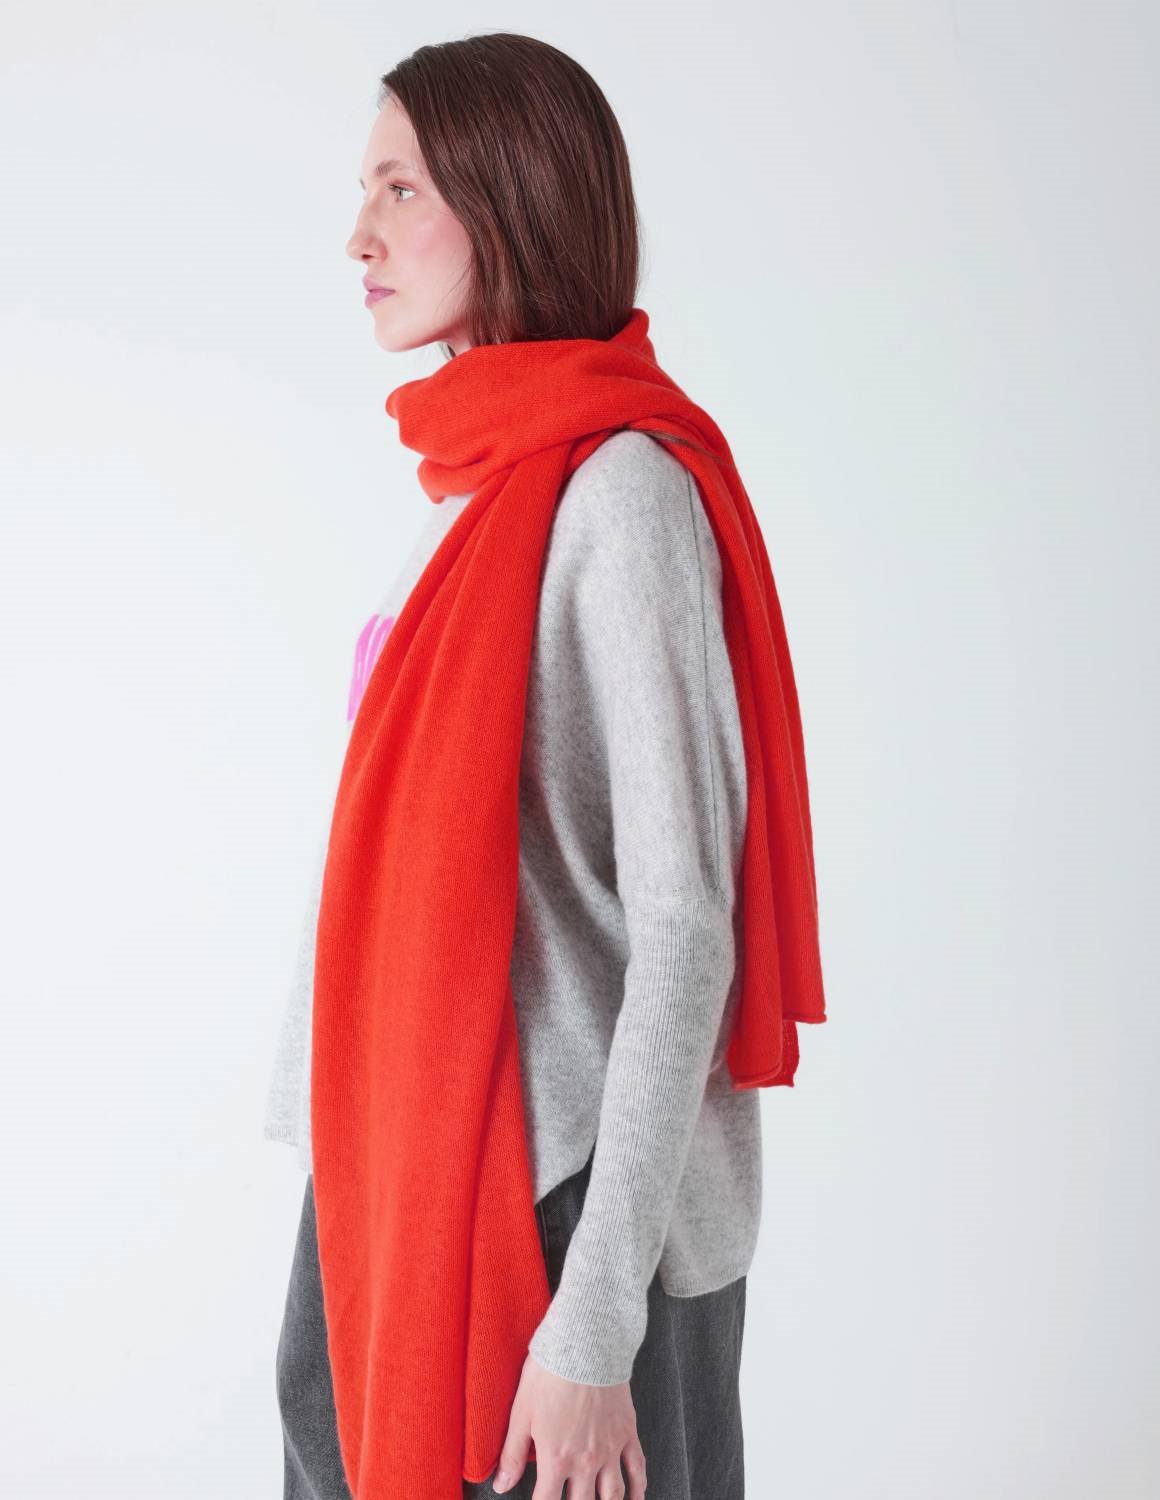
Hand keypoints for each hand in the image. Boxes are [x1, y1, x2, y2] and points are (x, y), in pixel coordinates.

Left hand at [491, 1350, 646, 1497]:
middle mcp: (585, 1461)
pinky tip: (636, 1498)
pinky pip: (637, 1468)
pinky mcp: (627, 1432)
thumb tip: (501, 1485)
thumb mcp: (521, 1412)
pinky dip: (639, 1489)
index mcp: (556, 1458)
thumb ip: (512, 1454)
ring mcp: (610, 1448)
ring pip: (613, 1495)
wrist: (586, 1343)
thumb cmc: (550, 1373)